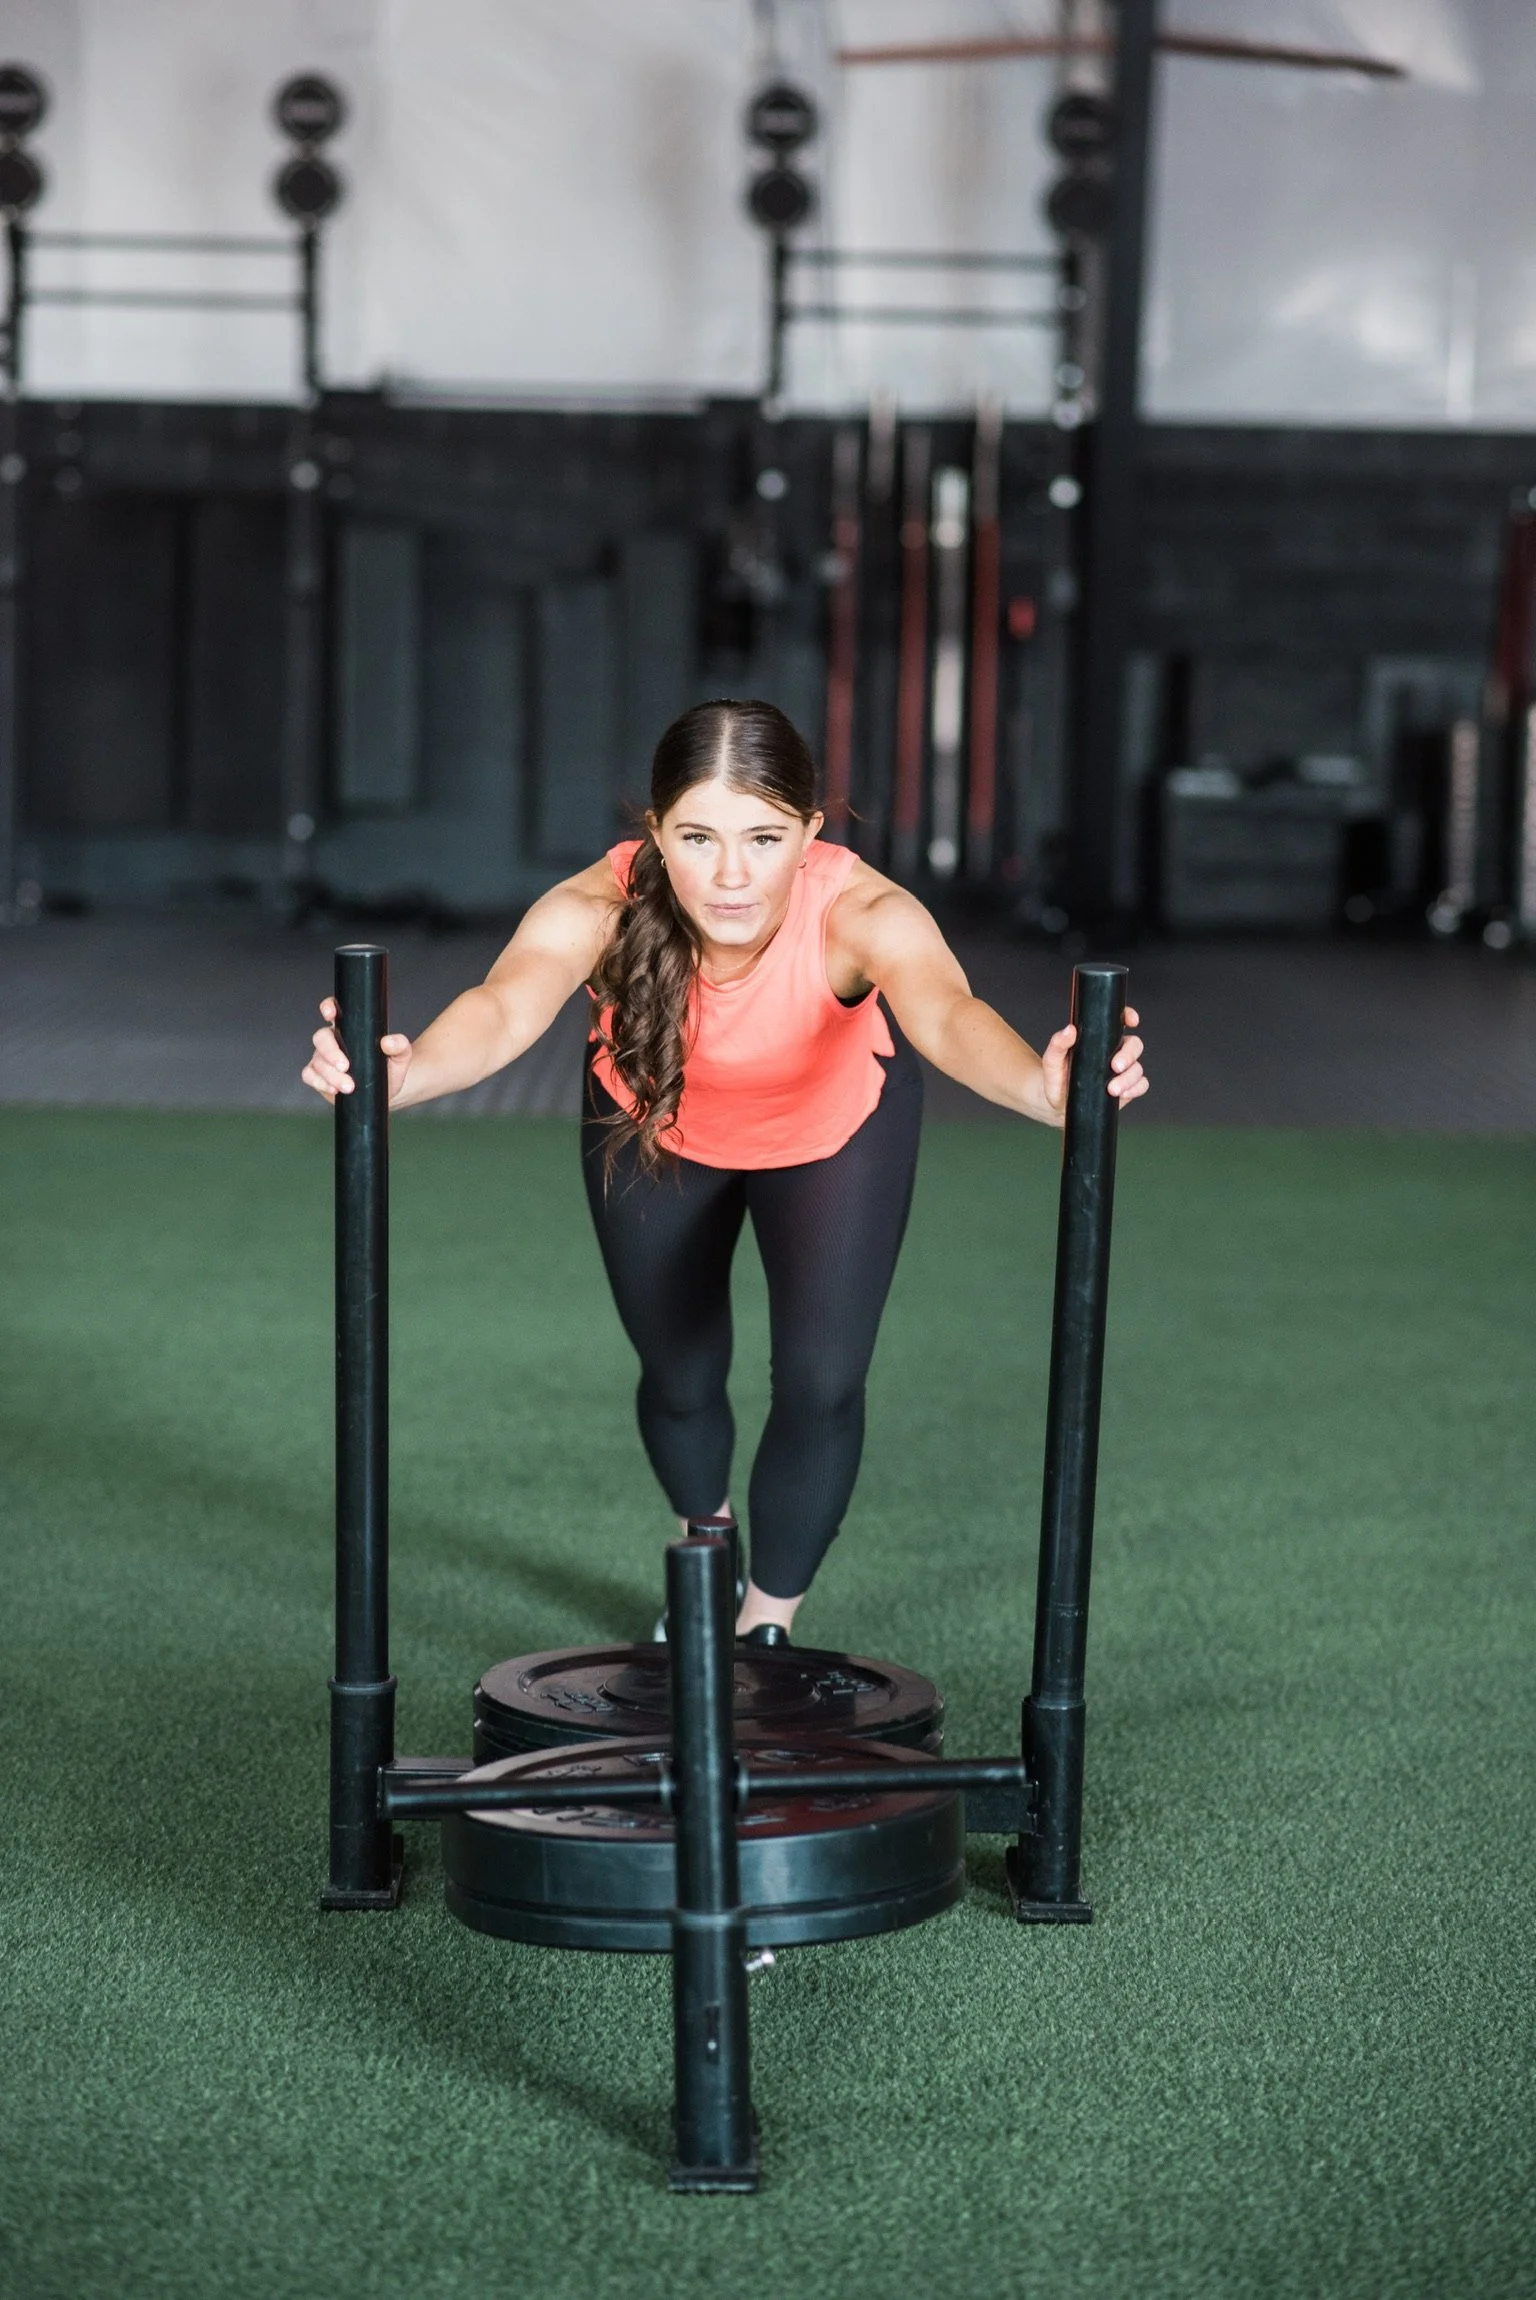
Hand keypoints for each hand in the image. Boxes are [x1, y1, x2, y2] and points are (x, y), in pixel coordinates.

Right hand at [301, 997, 413, 1105]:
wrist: (387, 1089)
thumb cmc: (391, 1066)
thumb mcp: (401, 1055)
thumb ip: (399, 1045)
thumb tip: (388, 1042)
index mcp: (349, 1028)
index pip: (333, 1010)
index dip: (328, 1008)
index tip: (331, 1014)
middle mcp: (333, 1041)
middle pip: (321, 1038)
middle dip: (330, 1053)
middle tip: (345, 1067)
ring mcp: (323, 1058)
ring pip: (317, 1060)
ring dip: (330, 1075)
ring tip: (349, 1086)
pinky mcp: (320, 1076)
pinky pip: (309, 1075)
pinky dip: (320, 1082)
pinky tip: (334, 1090)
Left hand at [1038, 1007, 1146, 1124]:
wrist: (1057, 1103)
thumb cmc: (1055, 1077)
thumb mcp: (1052, 1059)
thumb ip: (1058, 1044)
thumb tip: (1069, 1030)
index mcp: (1099, 1039)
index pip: (1119, 1022)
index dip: (1129, 1016)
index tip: (1131, 1021)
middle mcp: (1114, 1052)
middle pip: (1134, 1045)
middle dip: (1129, 1055)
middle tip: (1115, 1066)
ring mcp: (1122, 1070)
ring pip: (1138, 1068)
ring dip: (1129, 1078)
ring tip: (1112, 1089)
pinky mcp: (1126, 1088)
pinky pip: (1141, 1085)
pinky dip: (1135, 1089)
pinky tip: (1123, 1094)